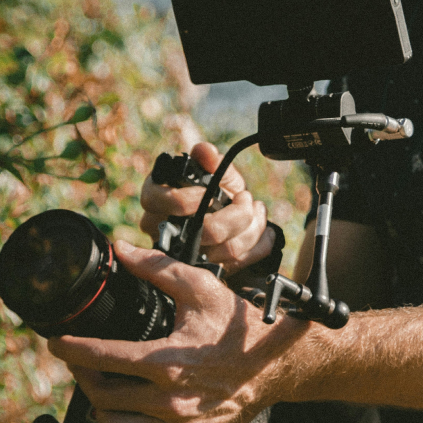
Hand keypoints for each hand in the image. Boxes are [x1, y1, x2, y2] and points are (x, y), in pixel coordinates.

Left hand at [47, 240, 308, 422]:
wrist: (277, 361)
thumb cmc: (240, 325)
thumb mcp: (200, 288)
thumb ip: (157, 268)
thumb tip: (122, 250)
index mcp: (166, 360)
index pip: (102, 357)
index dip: (72, 348)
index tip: (56, 341)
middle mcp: (169, 398)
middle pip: (102, 396)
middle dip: (84, 376)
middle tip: (82, 361)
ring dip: (100, 412)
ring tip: (102, 393)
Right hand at [139, 141, 278, 275]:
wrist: (227, 213)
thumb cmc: (213, 190)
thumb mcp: (213, 172)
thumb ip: (210, 161)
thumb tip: (204, 151)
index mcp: (156, 200)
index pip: (160, 202)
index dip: (188, 199)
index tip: (210, 192)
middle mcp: (163, 230)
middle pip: (199, 232)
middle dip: (234, 215)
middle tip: (246, 199)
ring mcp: (185, 255)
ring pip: (222, 252)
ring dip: (251, 228)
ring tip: (257, 210)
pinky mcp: (208, 271)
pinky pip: (238, 264)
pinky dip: (259, 246)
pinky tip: (266, 232)